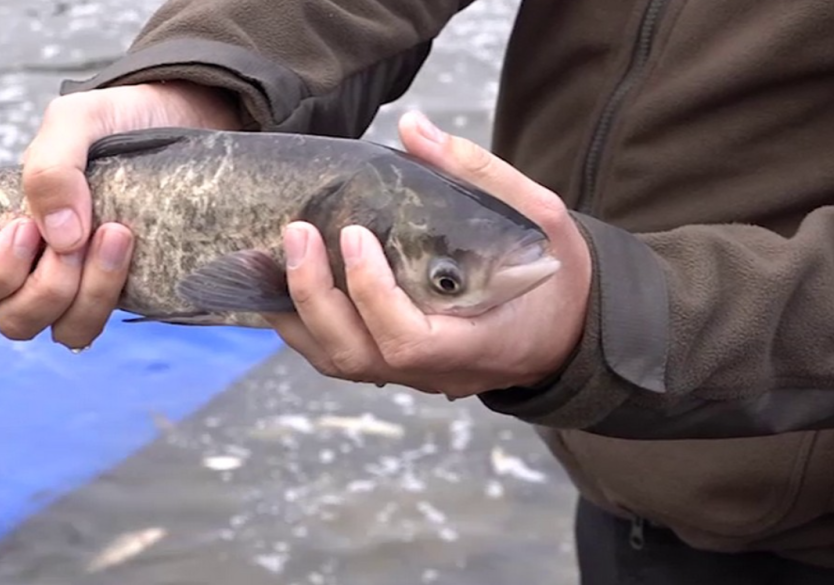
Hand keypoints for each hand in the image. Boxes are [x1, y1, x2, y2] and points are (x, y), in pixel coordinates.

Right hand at [0, 81, 241, 347]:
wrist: (180, 119)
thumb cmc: (114, 121)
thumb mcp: (75, 121)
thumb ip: (50, 167)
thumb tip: (59, 237)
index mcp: (0, 230)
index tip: (26, 228)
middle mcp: (32, 269)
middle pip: (12, 320)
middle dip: (45, 288)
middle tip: (78, 237)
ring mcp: (76, 288)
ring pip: (61, 331)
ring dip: (87, 294)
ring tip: (117, 234)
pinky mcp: (117, 295)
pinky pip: (100, 325)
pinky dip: (111, 297)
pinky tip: (132, 249)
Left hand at [264, 111, 592, 398]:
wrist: (568, 331)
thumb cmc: (557, 275)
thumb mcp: (539, 216)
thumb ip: (478, 174)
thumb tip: (412, 126)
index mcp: (476, 341)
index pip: (407, 339)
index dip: (372, 294)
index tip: (354, 235)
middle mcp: (436, 369)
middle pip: (356, 356)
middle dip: (315, 296)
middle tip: (294, 233)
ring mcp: (412, 375)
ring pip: (338, 362)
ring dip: (295, 312)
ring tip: (265, 255)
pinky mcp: (396, 366)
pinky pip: (339, 357)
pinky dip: (303, 324)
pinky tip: (278, 282)